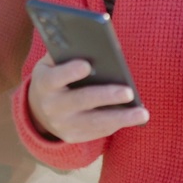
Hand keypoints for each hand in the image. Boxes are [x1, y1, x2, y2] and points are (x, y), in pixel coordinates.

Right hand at [27, 55, 148, 142]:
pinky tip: (135, 117)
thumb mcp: (53, 63)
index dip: (69, 72)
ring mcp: (62, 125)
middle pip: (80, 101)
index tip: (87, 65)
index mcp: (44, 83)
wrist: (39, 109)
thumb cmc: (55, 76)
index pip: (55, 78)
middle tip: (128, 92)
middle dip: (105, 96)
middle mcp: (51, 106)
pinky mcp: (73, 137)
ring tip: (142, 113)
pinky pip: (98, 132)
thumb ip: (67, 54)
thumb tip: (93, 45)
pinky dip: (117, 124)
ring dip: (120, 118)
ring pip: (93, 122)